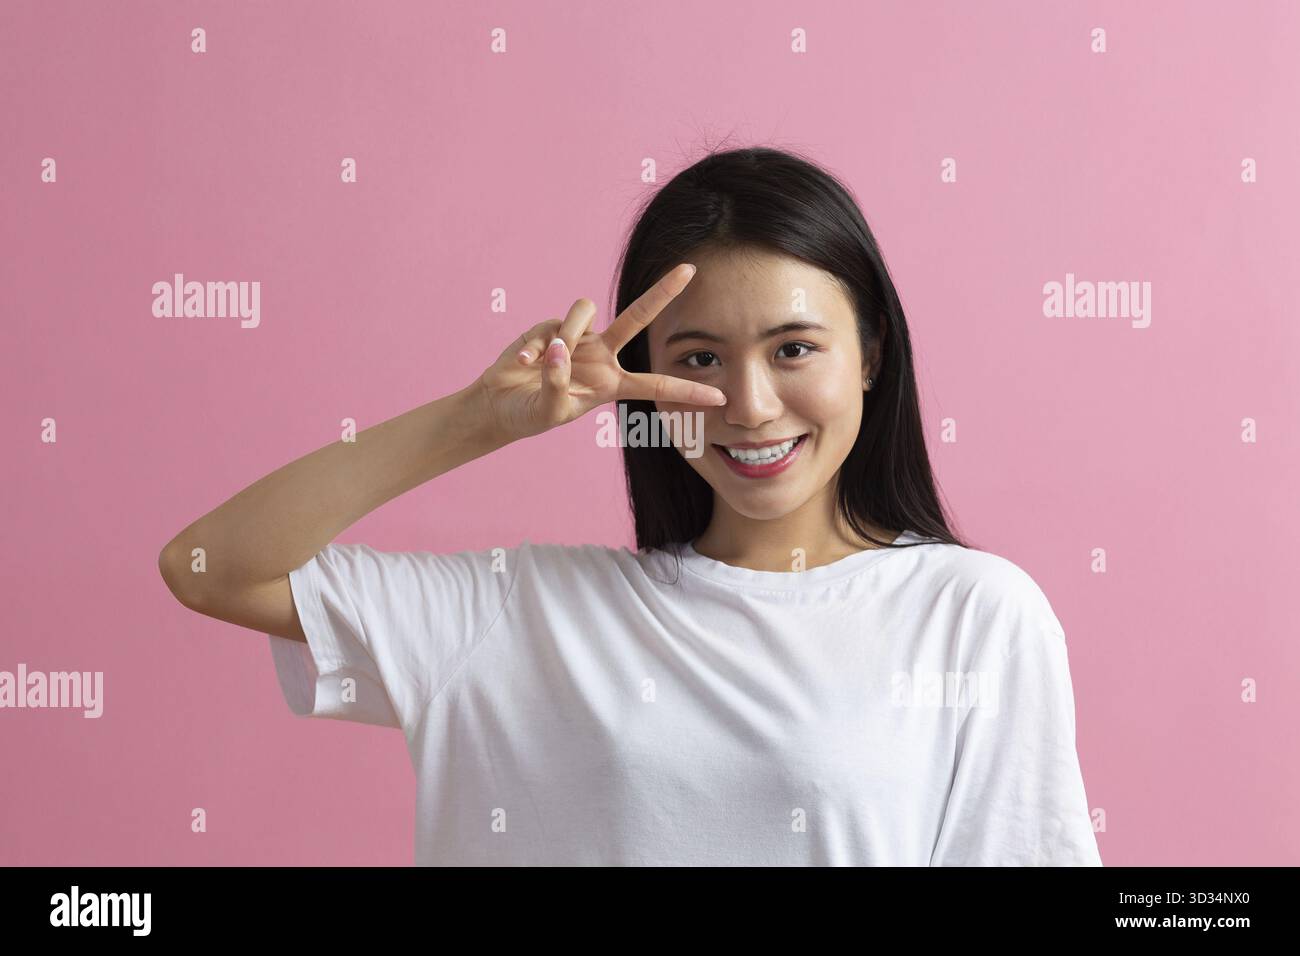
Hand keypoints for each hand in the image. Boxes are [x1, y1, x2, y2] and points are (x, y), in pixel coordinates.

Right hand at [474, 263, 726, 442]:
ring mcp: (579, 338)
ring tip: (540, 363)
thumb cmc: (529, 414)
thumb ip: (558, 382)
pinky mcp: (553, 327)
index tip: (720, 396)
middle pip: (638, 317)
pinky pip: (552, 325)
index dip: (688, 390)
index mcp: (612, 383)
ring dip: (565, 335)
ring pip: (585, 312)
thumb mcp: (549, 411)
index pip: (657, 385)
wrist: (499, 404)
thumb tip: (561, 347)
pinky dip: (536, 345)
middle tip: (690, 270)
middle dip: (663, 292)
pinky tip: (523, 363)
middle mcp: (602, 355)